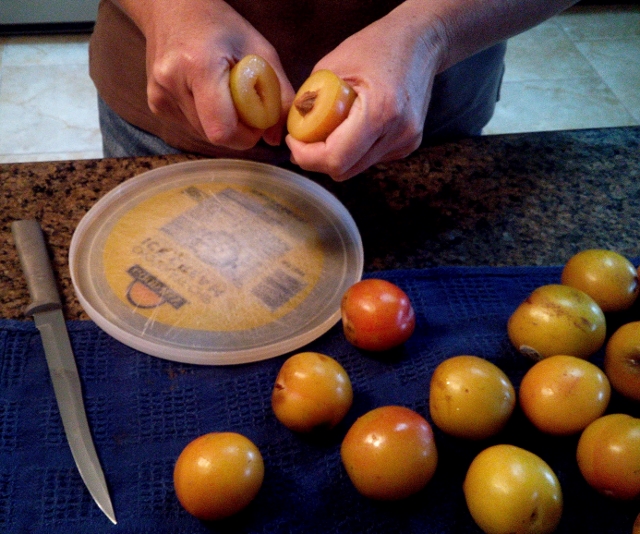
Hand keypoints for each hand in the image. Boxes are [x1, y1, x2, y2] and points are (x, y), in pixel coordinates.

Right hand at [125, 0, 294, 149]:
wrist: (172, 8)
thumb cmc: (221, 25)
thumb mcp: (261, 51)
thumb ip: (278, 96)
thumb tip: (275, 139)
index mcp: (199, 67)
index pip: (222, 132)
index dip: (245, 135)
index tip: (257, 120)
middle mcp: (172, 84)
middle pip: (214, 137)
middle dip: (237, 130)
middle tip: (245, 105)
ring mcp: (159, 96)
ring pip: (203, 135)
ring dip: (222, 124)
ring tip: (225, 94)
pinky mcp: (155, 104)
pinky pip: (191, 128)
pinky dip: (206, 119)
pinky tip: (207, 95)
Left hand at [286, 5, 443, 180]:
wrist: (422, 42)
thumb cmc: (377, 45)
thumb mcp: (333, 66)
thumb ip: (311, 101)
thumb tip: (294, 130)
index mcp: (381, 111)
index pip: (335, 158)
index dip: (306, 156)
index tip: (293, 140)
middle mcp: (398, 133)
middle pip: (343, 170)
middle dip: (316, 159)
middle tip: (303, 137)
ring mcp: (406, 143)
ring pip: (355, 168)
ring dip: (335, 155)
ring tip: (329, 127)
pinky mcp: (408, 146)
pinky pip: (369, 160)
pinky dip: (353, 150)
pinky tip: (352, 126)